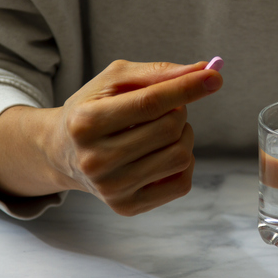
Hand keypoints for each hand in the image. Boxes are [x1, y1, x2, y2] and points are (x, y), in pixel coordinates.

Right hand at [0, 60, 222, 215]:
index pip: (149, 103)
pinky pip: (181, 183)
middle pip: (168, 129)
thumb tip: (202, 70)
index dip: (186, 89)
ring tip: (163, 130)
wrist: (63, 152)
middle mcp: (95, 159)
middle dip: (180, 111)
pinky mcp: (126, 207)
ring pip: (180, 156)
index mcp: (86, 121)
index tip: (214, 77)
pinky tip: (163, 153)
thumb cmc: (93, 108)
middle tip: (168, 108)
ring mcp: (111, 188)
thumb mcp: (114, 81)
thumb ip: (157, 73)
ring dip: (184, 135)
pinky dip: (183, 163)